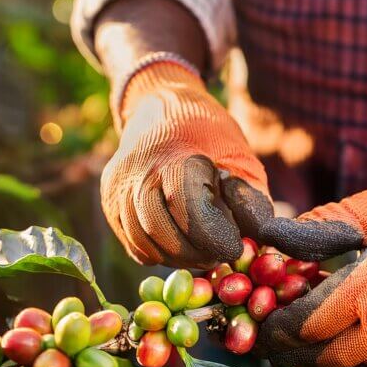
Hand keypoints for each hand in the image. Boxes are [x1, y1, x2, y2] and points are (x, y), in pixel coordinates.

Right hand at [101, 61, 272, 266]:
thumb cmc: (209, 137)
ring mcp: (118, 189)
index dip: (214, 237)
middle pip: (161, 230)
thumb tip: (256, 238)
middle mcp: (138, 174)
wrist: (161, 109)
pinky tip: (182, 246)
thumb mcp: (240, 159)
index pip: (188, 209)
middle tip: (220, 256)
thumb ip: (249, 200)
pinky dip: (160, 254)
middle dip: (196, 252)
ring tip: (204, 253)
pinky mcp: (110, 203)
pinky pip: (134, 244)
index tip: (235, 248)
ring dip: (178, 258)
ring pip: (145, 243)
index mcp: (174, 158)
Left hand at [257, 151, 366, 366]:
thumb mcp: (362, 209)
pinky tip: (357, 326)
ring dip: (335, 351)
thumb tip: (266, 245)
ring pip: (364, 363)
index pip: (310, 328)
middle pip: (332, 359)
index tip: (260, 325)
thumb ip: (313, 233)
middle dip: (298, 354)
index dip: (278, 330)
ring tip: (311, 334)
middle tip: (274, 342)